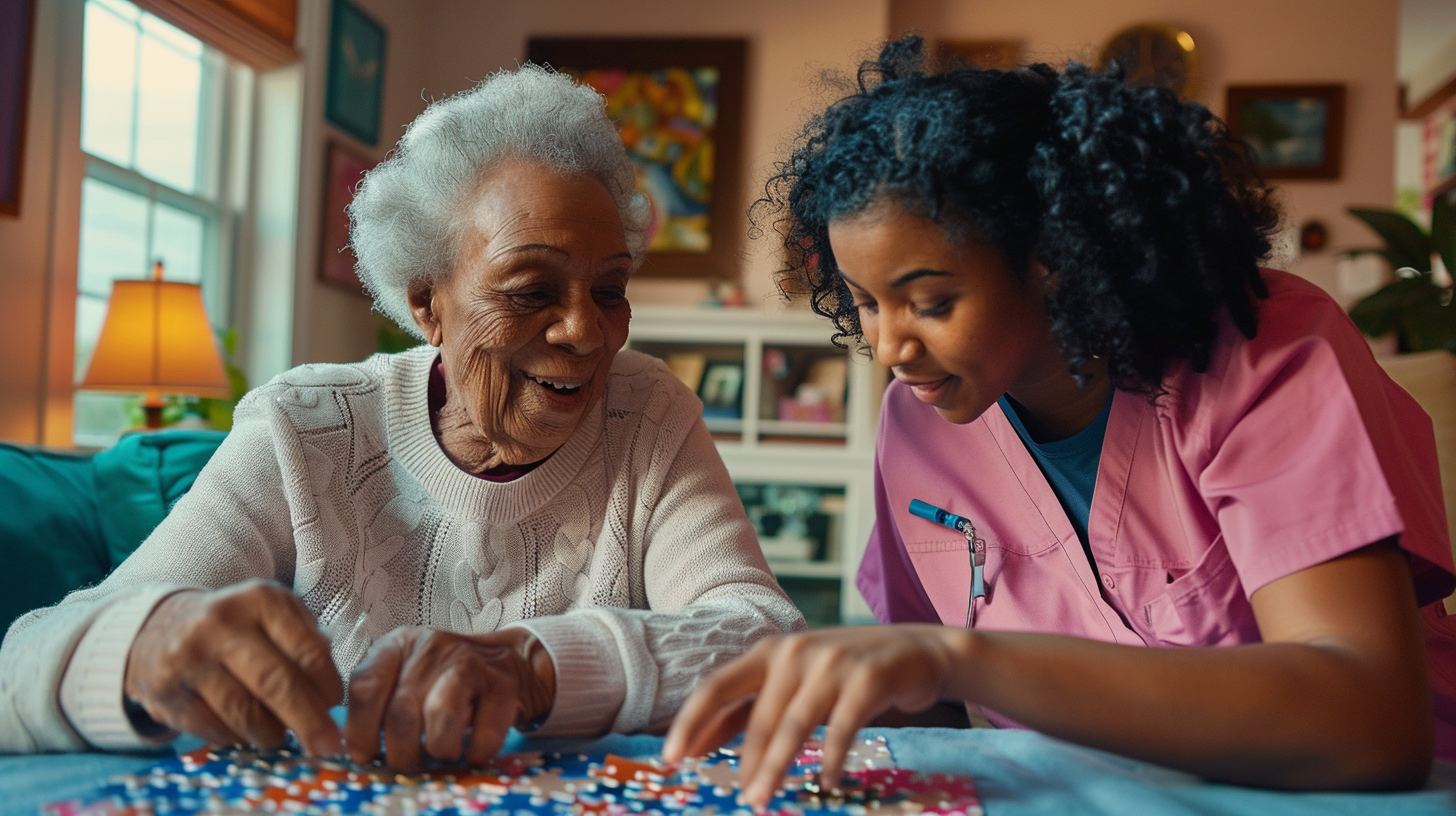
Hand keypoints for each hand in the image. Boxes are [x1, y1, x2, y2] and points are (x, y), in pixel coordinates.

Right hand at [123, 579, 344, 754]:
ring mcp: (189, 657)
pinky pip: (214, 729)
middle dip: (308, 721)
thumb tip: (333, 700)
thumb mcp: (275, 617)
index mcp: (260, 600)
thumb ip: (308, 645)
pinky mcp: (166, 690)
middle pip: (275, 684)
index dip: (327, 685)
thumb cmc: (237, 626)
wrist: (162, 627)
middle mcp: (221, 623)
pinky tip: (245, 731)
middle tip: (327, 746)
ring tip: (281, 736)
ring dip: (271, 733)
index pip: (307, 650)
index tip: (337, 706)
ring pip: (244, 713)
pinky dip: (237, 738)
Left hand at [343, 626, 555, 769]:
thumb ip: (378, 703)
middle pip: (401, 711)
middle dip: (400, 751)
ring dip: (437, 749)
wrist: (506, 662)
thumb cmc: (442, 680)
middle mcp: (432, 647)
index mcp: (399, 645)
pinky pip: (483, 733)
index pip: (365, 687)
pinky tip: (471, 750)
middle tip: (408, 762)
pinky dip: (474, 753)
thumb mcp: (405, 677)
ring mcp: (471, 663)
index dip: (359, 731)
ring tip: (441, 753)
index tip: (365, 756)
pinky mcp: (503, 686)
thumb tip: (357, 752)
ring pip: (440, 716)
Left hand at [663, 626, 961, 806]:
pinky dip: (831, 760)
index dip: (691, 723)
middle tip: (739, 800)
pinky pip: (842, 729)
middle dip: (745, 763)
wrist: (917, 650)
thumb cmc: (844, 672)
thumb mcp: (794, 680)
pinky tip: (826, 782)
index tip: (671, 759)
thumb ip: (751, 708)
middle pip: (758, 717)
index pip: (717, 688)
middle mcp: (795, 652)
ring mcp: (832, 663)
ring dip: (776, 767)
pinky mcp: (867, 679)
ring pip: (794, 725)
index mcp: (769, 651)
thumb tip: (699, 743)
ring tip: (762, 799)